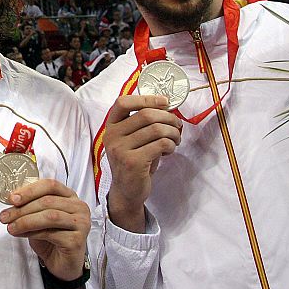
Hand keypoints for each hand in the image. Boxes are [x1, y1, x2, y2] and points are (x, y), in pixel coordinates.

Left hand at [0, 179, 89, 280]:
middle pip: (48, 201)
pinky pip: (51, 233)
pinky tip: (21, 235)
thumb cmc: (52, 239)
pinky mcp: (77, 240)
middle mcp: (79, 207)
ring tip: (11, 227)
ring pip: (49, 216)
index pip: (50, 185)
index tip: (12, 198)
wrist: (63, 264)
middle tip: (5, 216)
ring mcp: (81, 223)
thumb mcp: (40, 218)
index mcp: (70, 196)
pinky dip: (32, 233)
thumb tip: (11, 200)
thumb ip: (30, 206)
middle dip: (22, 209)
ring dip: (25, 221)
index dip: (29, 190)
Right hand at [103, 95, 181, 232]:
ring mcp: (120, 149)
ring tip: (175, 140)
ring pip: (156, 129)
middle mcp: (112, 136)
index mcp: (111, 126)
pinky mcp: (133, 162)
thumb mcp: (132, 139)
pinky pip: (160, 144)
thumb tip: (167, 107)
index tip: (165, 102)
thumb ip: (143, 123)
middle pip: (146, 115)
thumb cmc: (135, 160)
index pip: (123, 102)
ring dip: (173, 133)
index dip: (146, 98)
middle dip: (168, 118)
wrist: (127, 190)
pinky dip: (171, 145)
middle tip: (178, 125)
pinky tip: (169, 150)